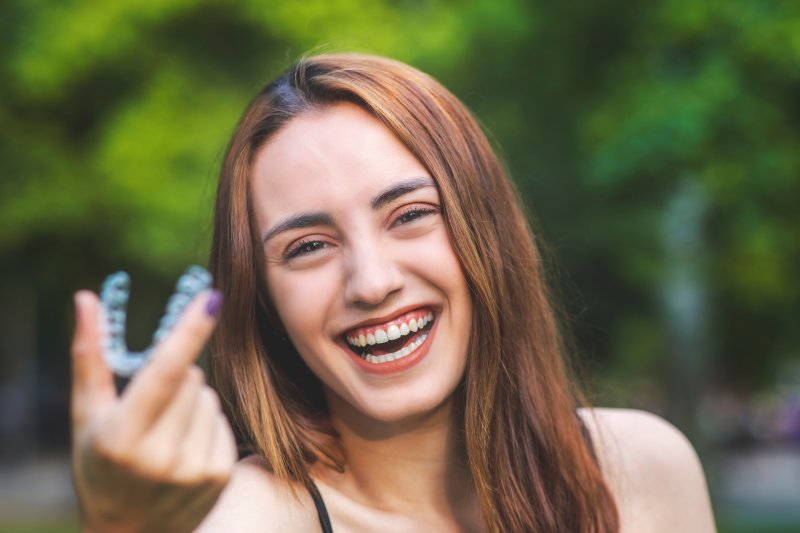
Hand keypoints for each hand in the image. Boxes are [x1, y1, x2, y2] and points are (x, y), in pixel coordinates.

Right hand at [71, 289, 235, 532]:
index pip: (165, 372)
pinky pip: (223, 420)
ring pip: (209, 397)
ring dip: (192, 402)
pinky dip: (207, 424)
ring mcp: (194, 470)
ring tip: (165, 432)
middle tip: (152, 403)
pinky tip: (184, 448)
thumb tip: (87, 298)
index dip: (190, 331)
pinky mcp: (219, 476)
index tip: (211, 296)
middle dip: (176, 375)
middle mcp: (161, 457)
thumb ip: (89, 356)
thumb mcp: (86, 415)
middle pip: (191, 377)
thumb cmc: (99, 464)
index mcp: (122, 437)